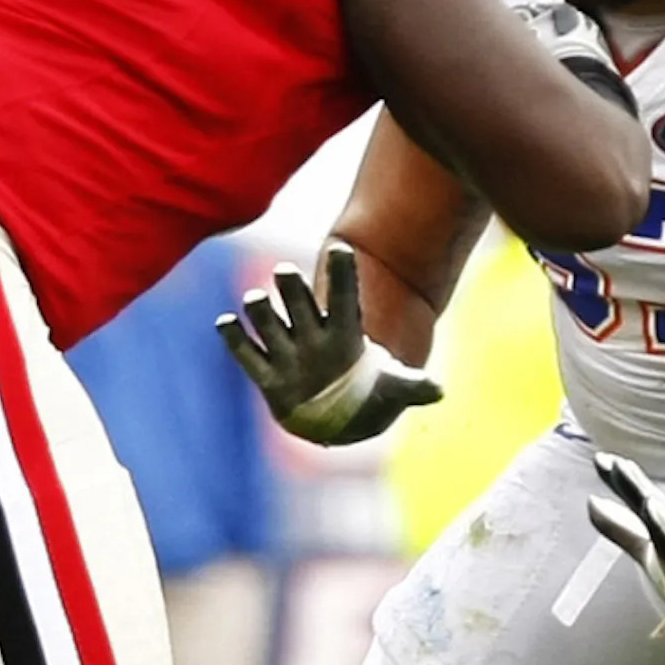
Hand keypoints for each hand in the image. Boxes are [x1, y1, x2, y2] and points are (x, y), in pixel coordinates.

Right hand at [216, 242, 441, 444]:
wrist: (338, 416)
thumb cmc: (368, 396)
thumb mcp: (392, 390)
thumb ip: (410, 387)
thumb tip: (438, 391)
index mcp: (344, 331)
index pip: (344, 296)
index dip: (343, 274)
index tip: (342, 248)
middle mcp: (312, 333)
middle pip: (300, 301)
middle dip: (292, 287)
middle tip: (285, 272)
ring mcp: (288, 351)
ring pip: (270, 321)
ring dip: (260, 310)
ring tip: (255, 299)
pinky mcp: (268, 375)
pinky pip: (248, 354)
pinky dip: (235, 339)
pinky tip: (226, 323)